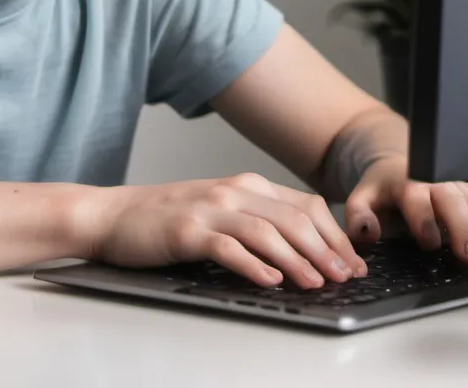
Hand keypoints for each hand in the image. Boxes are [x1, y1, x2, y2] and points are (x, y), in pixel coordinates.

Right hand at [87, 173, 368, 287]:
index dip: (335, 235)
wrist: (114, 215)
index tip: (354, 263)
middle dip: (326, 250)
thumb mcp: (219, 210)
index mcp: (245, 185)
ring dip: (298, 259)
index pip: (305, 207)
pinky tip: (271, 281)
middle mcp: (231, 191)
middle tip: (346, 277)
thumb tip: (308, 251)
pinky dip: (253, 265)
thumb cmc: (167, 218)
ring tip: (318, 283)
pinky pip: (227, 247)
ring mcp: (208, 209)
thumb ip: (257, 220)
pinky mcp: (186, 231)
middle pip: (292, 219)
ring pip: (266, 232)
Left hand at [345, 157, 467, 262]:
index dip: (422, 218)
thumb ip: (359, 214)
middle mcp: (443, 185)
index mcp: (411, 184)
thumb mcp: (363, 197)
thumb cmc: (385, 190)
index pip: (416, 197)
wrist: (400, 166)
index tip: (429, 242)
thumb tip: (366, 232)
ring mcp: (467, 190)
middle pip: (458, 201)